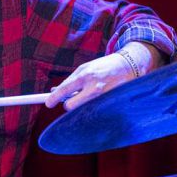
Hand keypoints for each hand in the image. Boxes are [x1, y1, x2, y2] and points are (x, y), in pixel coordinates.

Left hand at [44, 42, 164, 110]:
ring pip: (82, 110)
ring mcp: (103, 97)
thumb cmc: (103, 67)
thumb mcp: (85, 69)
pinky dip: (94, 107)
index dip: (52, 99)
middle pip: (70, 106)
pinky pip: (95, 111)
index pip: (63, 91)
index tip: (48, 104)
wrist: (128, 65)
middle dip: (68, 104)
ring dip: (82, 105)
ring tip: (91, 95)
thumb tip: (54, 92)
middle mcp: (93, 87)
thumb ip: (70, 81)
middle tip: (72, 100)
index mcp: (84, 76)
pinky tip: (100, 98)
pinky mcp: (111, 103)